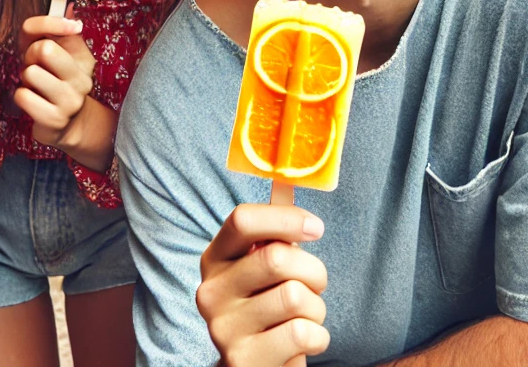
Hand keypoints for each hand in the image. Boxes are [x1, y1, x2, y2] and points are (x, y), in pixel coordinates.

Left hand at [13, 14, 110, 159]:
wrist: (68, 126)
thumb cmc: (57, 84)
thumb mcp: (62, 56)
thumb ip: (62, 31)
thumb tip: (68, 4)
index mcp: (84, 61)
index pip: (62, 27)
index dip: (46, 23)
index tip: (44, 32)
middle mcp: (81, 80)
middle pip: (44, 49)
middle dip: (31, 55)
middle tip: (34, 65)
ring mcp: (70, 101)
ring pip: (30, 73)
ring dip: (25, 79)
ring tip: (35, 86)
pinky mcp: (54, 119)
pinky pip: (22, 96)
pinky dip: (21, 96)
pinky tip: (33, 101)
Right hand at [197, 204, 329, 366]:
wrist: (258, 366)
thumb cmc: (269, 309)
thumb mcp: (264, 268)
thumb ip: (274, 230)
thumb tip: (287, 178)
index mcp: (214, 259)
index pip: (242, 220)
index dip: (287, 218)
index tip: (316, 228)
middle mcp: (209, 292)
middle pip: (277, 257)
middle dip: (314, 270)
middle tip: (315, 284)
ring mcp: (223, 328)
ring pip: (295, 297)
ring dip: (316, 308)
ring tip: (304, 317)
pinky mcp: (242, 359)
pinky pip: (302, 333)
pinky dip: (317, 337)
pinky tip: (302, 341)